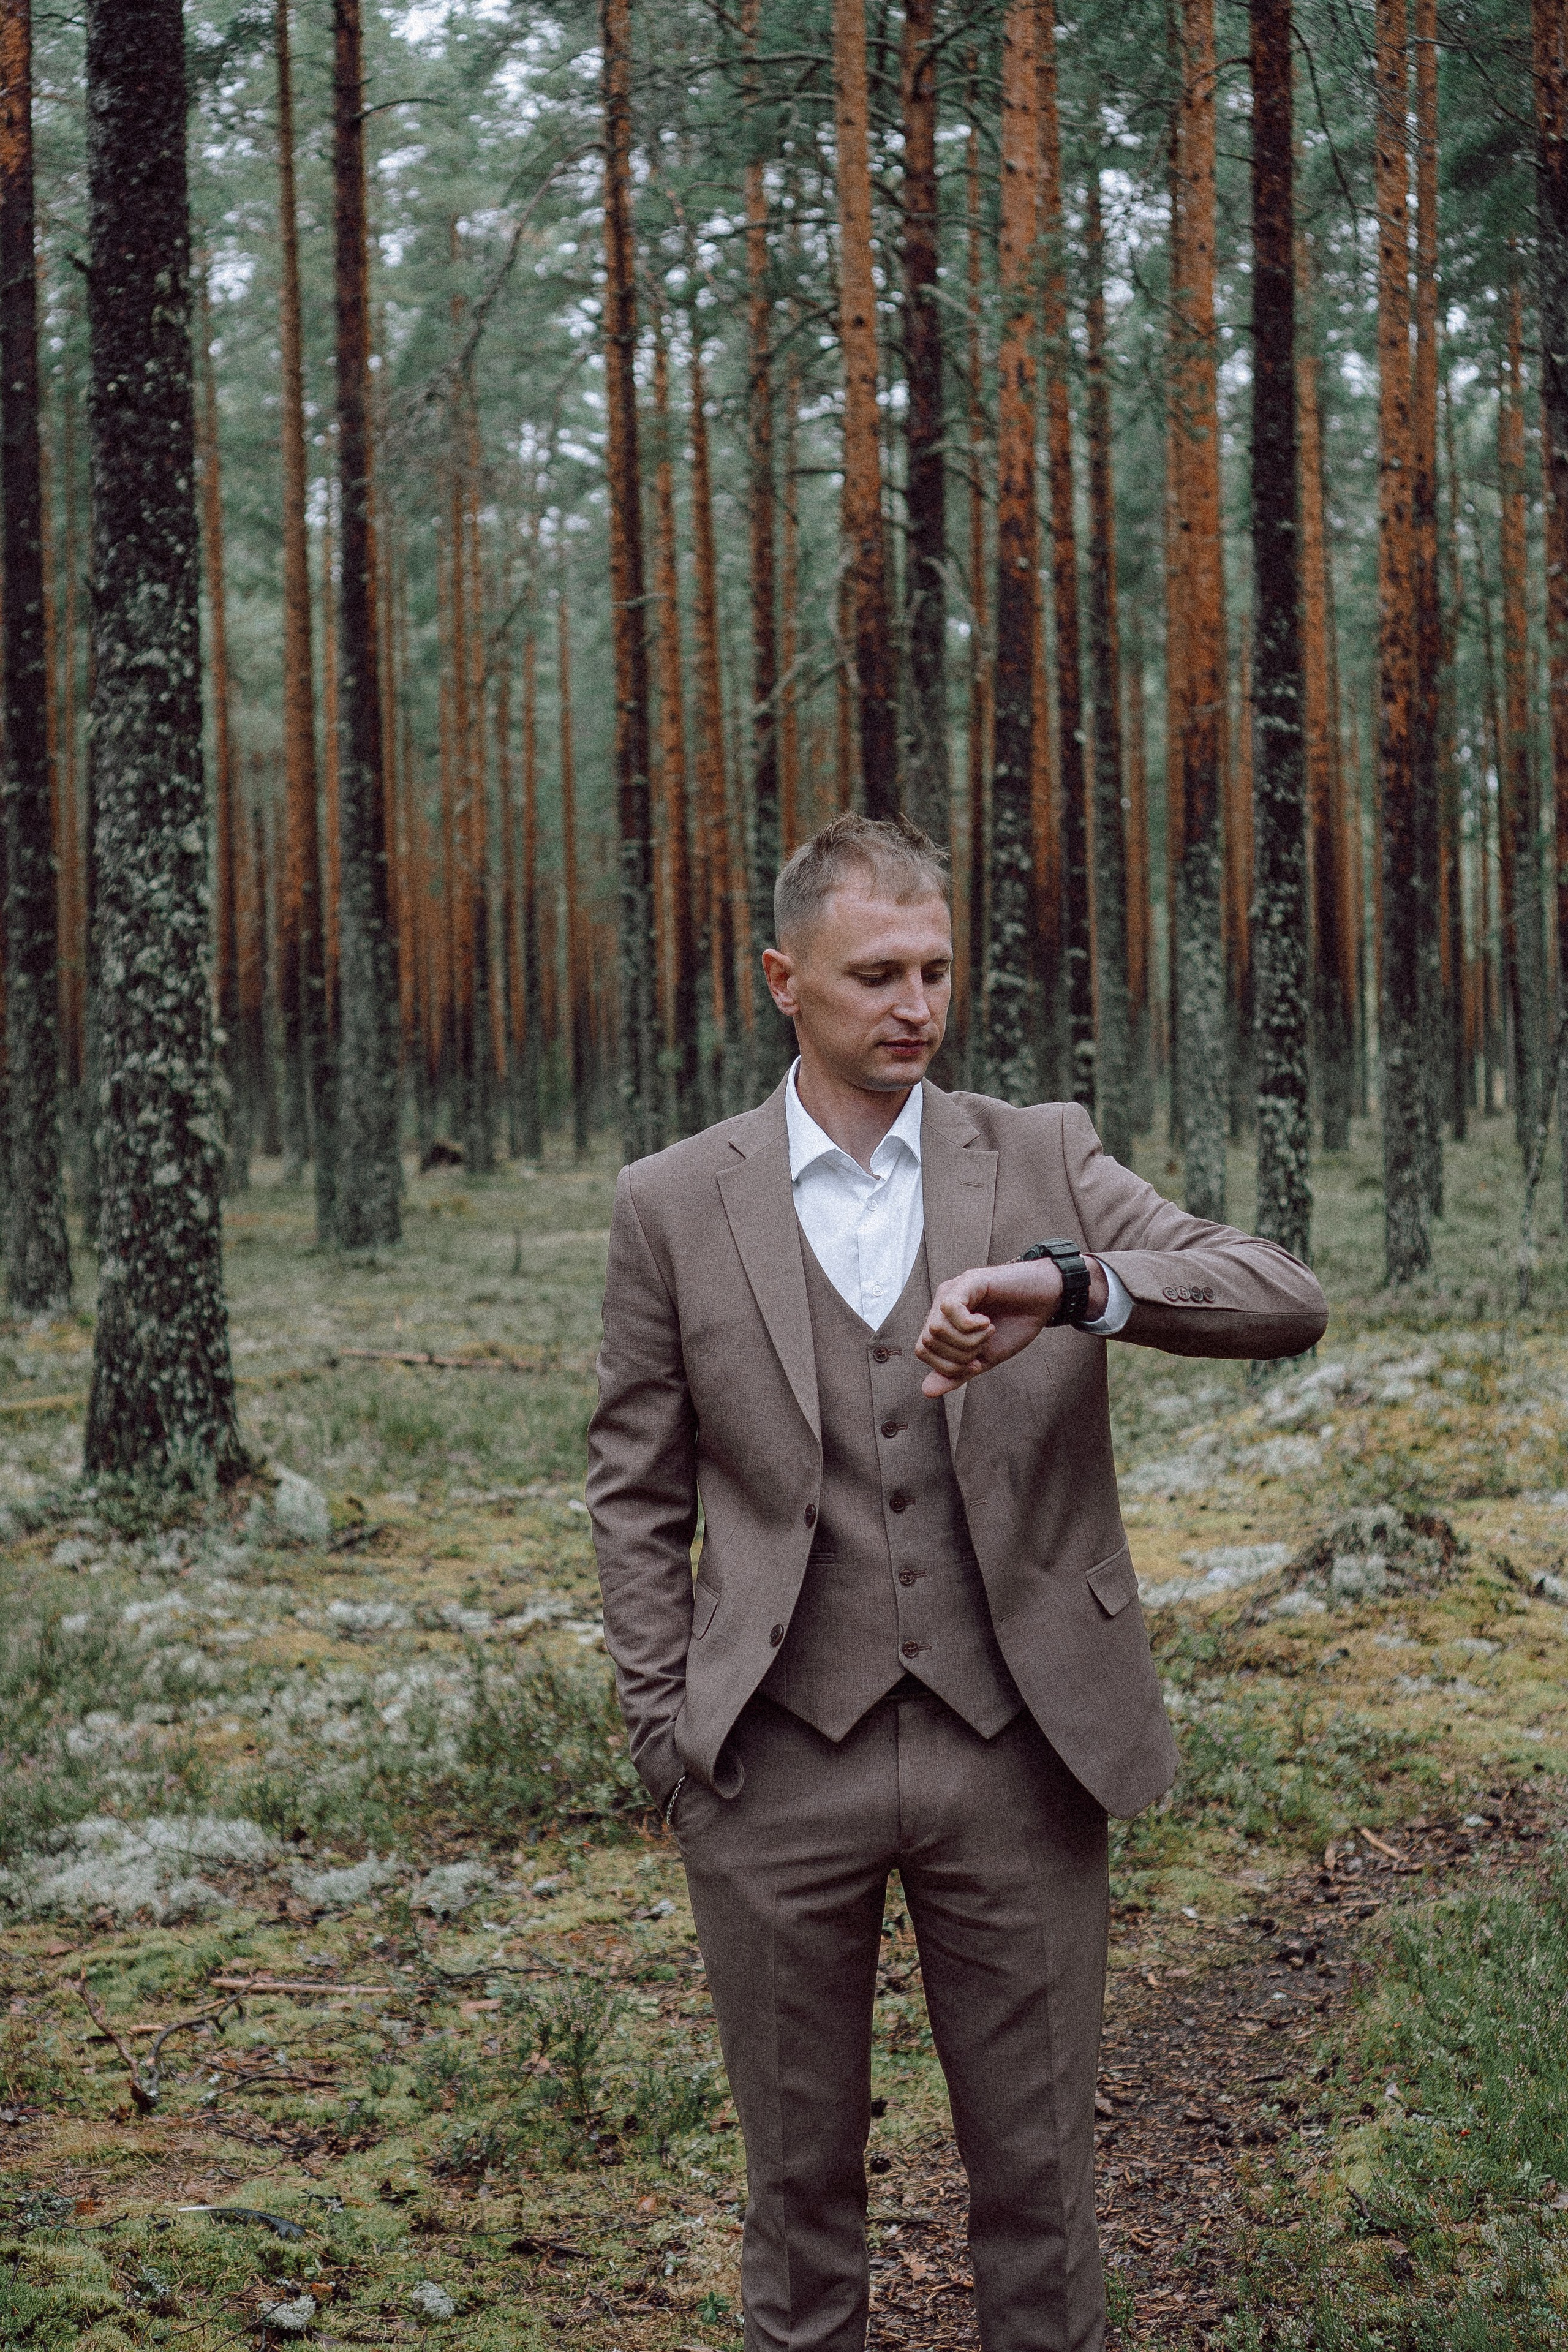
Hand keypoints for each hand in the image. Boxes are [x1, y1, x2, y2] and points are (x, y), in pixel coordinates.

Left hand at [915, 1258, 1108, 1395]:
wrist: (1045, 1300)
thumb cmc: (1015, 1326)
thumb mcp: (985, 1358)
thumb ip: (957, 1373)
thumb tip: (926, 1391)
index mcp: (944, 1321)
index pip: (923, 1351)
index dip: (948, 1367)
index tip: (977, 1363)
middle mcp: (942, 1304)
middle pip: (927, 1342)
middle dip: (958, 1356)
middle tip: (984, 1346)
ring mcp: (953, 1290)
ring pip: (936, 1328)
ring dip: (967, 1341)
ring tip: (988, 1331)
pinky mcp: (968, 1281)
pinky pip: (950, 1308)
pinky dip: (969, 1325)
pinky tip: (987, 1322)